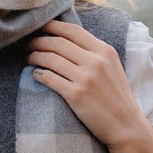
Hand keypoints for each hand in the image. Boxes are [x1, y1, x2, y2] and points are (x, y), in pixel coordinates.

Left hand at [26, 20, 150, 151]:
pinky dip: (38, 74)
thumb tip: (66, 40)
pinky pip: (49, 78)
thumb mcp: (112, 67)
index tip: (39, 26)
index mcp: (105, 51)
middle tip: (26, 43)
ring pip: (50, 59)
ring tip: (28, 58)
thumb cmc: (116, 97)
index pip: (72, 30)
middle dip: (38, 41)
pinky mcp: (76, 95)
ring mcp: (86, 78)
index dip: (52, 26)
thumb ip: (94, 53)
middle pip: (58, 43)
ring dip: (34, 56)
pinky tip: (35, 74)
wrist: (126, 127)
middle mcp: (96, 61)